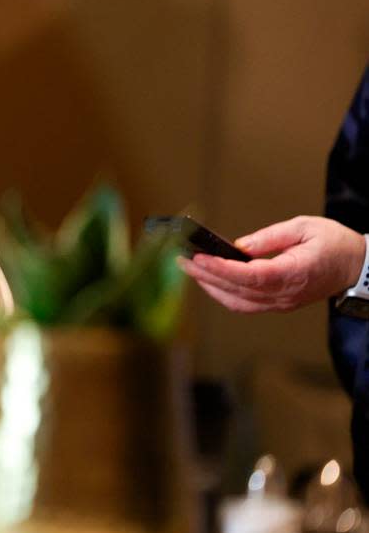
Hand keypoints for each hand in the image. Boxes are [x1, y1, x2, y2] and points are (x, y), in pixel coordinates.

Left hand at [177, 216, 364, 312]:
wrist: (356, 267)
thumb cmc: (334, 244)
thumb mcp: (304, 228)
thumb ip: (269, 238)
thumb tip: (238, 246)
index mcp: (294, 273)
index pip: (250, 277)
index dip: (221, 269)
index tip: (199, 258)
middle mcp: (285, 294)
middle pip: (237, 290)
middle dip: (205, 275)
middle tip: (181, 259)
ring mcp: (281, 303)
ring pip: (237, 302)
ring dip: (210, 286)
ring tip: (189, 267)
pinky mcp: (277, 304)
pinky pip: (244, 305)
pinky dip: (222, 294)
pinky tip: (208, 279)